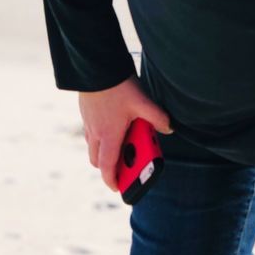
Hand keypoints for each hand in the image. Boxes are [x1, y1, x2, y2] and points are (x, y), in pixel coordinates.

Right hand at [78, 76, 172, 192]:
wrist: (95, 67)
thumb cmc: (118, 86)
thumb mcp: (142, 101)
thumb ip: (157, 117)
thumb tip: (169, 129)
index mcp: (109, 135)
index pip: (108, 167)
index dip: (112, 180)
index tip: (117, 188)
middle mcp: (96, 133)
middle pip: (97, 161)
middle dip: (108, 168)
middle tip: (121, 169)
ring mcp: (88, 123)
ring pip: (92, 147)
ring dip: (103, 153)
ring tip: (119, 147)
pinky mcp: (85, 113)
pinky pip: (90, 133)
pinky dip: (99, 138)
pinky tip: (111, 126)